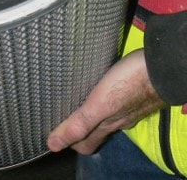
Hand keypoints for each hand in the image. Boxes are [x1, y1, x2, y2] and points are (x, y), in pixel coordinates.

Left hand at [47, 49, 165, 153]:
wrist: (159, 67)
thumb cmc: (129, 84)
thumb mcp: (100, 105)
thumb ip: (80, 123)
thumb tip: (53, 144)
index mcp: (108, 124)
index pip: (85, 144)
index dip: (69, 141)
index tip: (52, 129)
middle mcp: (118, 119)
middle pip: (93, 128)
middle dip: (76, 124)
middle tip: (58, 110)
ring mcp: (126, 105)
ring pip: (103, 113)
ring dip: (87, 108)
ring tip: (71, 96)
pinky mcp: (131, 89)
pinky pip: (112, 98)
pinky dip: (100, 94)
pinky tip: (94, 82)